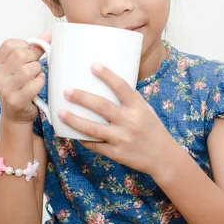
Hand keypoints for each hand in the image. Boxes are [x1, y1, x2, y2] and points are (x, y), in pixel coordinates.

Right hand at [0, 30, 51, 124]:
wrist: (17, 116)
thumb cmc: (20, 88)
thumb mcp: (22, 66)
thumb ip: (34, 49)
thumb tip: (48, 34)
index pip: (10, 44)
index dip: (24, 46)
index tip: (28, 54)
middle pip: (21, 55)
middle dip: (34, 58)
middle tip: (35, 67)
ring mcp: (5, 89)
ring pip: (29, 69)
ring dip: (38, 71)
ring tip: (36, 76)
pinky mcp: (16, 100)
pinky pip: (34, 84)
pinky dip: (40, 82)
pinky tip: (37, 84)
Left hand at [58, 63, 179, 175]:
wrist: (163, 157)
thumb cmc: (153, 130)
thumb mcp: (146, 110)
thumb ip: (130, 100)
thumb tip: (109, 84)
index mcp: (138, 108)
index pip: (122, 87)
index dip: (108, 75)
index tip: (93, 66)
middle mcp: (130, 122)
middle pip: (102, 106)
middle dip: (82, 98)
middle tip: (67, 91)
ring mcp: (122, 139)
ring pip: (93, 128)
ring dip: (74, 120)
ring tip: (60, 113)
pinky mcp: (116, 153)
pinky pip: (95, 145)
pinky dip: (82, 138)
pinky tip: (72, 133)